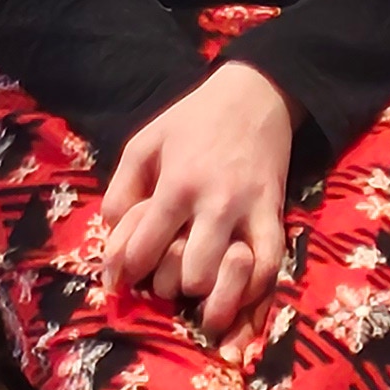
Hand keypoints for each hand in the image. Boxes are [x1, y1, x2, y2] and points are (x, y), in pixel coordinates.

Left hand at [97, 57, 293, 338]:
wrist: (256, 94)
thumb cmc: (193, 121)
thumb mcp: (144, 144)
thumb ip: (120, 192)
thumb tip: (113, 242)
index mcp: (178, 184)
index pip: (143, 253)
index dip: (128, 272)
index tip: (127, 274)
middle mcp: (215, 203)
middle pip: (188, 276)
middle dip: (172, 285)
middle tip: (167, 275)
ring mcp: (250, 211)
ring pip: (226, 279)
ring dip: (208, 292)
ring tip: (197, 284)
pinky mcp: (276, 213)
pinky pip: (269, 267)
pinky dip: (252, 291)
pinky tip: (235, 295)